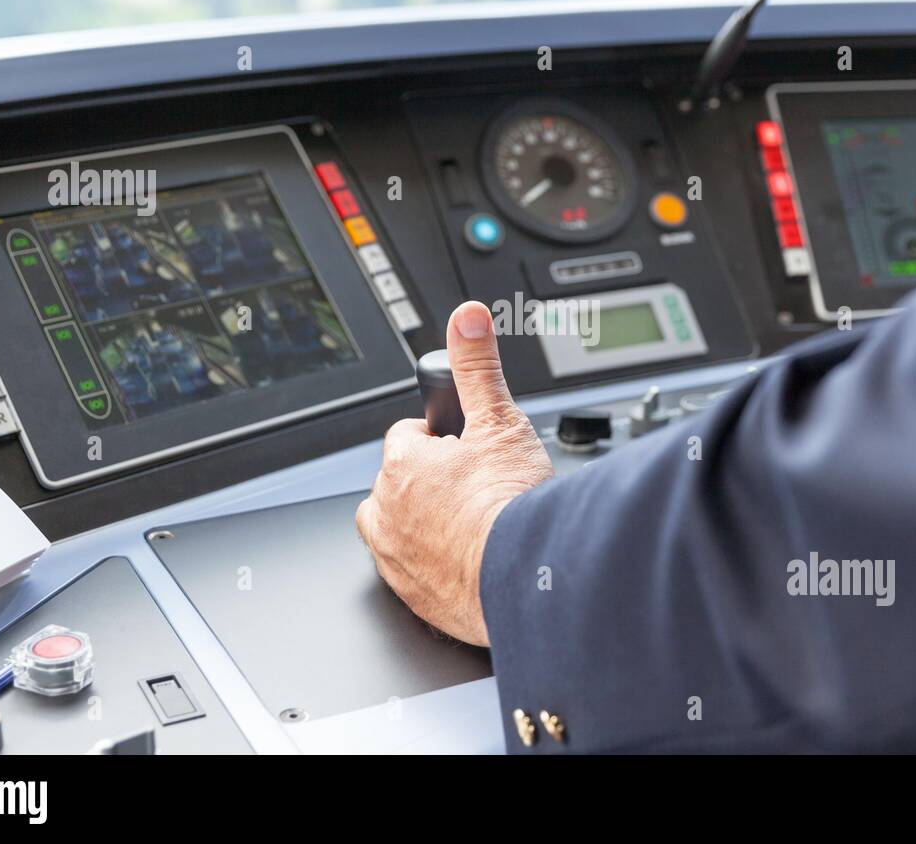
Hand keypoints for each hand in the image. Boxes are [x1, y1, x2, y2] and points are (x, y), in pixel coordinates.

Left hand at [356, 302, 553, 645]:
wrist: (529, 581)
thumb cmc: (512, 506)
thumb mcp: (501, 420)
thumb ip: (478, 367)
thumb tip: (465, 318)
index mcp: (401, 466)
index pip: (408, 436)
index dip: (442, 439)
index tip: (466, 448)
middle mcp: (386, 514)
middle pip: (401, 483)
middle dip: (433, 482)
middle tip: (479, 487)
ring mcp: (396, 560)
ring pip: (400, 528)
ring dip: (426, 523)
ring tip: (472, 523)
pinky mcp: (413, 598)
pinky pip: (415, 572)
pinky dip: (436, 565)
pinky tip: (471, 560)